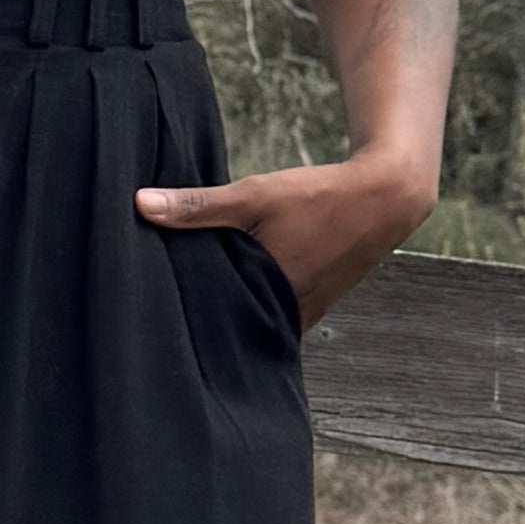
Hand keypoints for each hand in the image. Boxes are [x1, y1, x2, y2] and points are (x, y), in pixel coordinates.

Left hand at [133, 150, 435, 330]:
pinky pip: (273, 313)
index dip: (182, 322)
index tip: (151, 318)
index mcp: (269, 298)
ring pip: (252, 322)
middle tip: (161, 314)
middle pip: (230, 327)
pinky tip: (230, 290)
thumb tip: (140, 204)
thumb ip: (198, 206)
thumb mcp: (253, 196)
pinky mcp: (312, 306)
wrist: (384, 198)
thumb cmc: (318, 197)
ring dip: (227, 312)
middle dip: (201, 321)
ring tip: (188, 304)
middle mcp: (288, 316)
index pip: (211, 326)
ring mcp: (303, 314)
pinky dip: (252, 304)